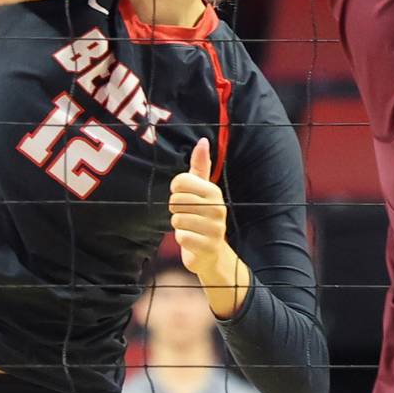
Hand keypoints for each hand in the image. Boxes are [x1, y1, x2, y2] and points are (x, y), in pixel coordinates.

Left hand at [169, 137, 239, 294]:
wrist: (211, 252)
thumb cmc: (202, 216)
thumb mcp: (202, 190)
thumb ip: (200, 166)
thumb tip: (202, 140)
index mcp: (214, 191)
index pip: (180, 182)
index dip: (176, 191)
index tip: (184, 198)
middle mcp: (217, 208)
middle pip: (176, 201)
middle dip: (176, 210)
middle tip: (188, 215)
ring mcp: (215, 228)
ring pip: (177, 219)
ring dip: (179, 226)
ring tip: (191, 228)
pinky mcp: (208, 246)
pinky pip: (182, 237)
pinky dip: (182, 239)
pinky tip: (192, 240)